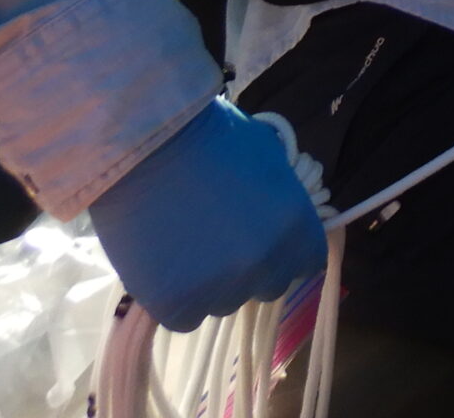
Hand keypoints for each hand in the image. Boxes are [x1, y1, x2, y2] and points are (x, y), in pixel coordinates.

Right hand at [88, 99, 326, 331]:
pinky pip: (185, 316)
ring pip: (224, 302)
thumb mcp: (269, 160)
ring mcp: (221, 290)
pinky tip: (164, 265)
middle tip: (221, 242)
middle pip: (268, 285)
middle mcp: (265, 265)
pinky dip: (176, 298)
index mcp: (295, 228)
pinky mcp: (176, 306)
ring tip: (186, 246)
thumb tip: (279, 220)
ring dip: (212, 284)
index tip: (267, 241)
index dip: (288, 252)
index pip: (308, 261)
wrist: (145, 147)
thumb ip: (282, 200)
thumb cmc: (211, 138)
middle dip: (251, 268)